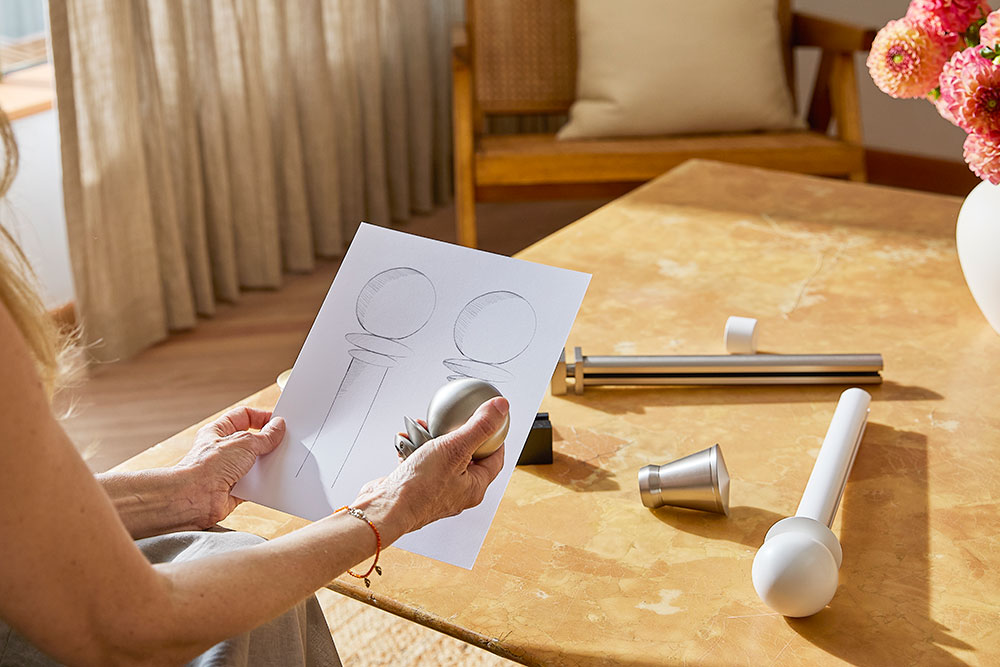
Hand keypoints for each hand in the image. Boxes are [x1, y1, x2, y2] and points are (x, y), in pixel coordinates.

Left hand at [176, 407, 285, 527]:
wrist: (194, 498)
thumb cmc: (206, 467)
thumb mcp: (243, 443)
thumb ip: (264, 436)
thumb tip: (277, 427)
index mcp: (218, 432)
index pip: (243, 417)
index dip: (261, 417)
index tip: (278, 422)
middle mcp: (222, 451)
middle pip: (251, 441)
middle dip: (267, 443)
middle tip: (283, 442)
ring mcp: (227, 471)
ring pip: (254, 463)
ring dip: (266, 464)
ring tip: (280, 461)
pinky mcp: (234, 490)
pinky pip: (255, 485)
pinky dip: (264, 484)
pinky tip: (273, 481)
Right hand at [355, 397, 507, 538]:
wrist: (384, 508)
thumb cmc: (418, 488)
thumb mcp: (455, 448)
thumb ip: (480, 427)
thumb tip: (501, 408)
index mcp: (475, 487)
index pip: (495, 458)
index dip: (495, 437)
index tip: (491, 421)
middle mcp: (458, 492)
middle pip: (467, 455)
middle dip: (456, 433)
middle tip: (451, 422)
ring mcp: (437, 491)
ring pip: (441, 457)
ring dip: (431, 439)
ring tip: (423, 430)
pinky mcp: (418, 488)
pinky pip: (422, 463)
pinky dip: (415, 450)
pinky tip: (408, 443)